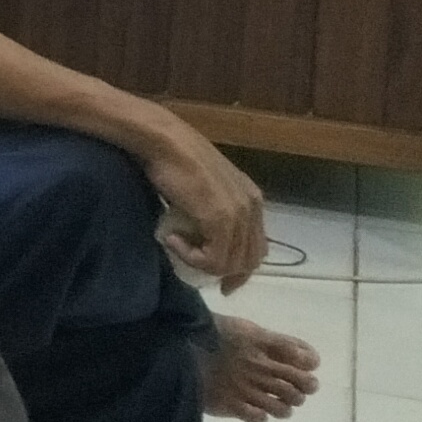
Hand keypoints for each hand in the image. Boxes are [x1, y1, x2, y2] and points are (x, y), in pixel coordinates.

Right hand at [139, 126, 268, 290]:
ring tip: (176, 246)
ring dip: (203, 263)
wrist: (163, 140)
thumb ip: (213, 207)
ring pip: (232, 263)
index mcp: (252, 198)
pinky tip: (172, 241)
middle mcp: (252, 207)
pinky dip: (193, 258)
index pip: (257, 247)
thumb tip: (203, 233)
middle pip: (249, 259)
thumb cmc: (175, 157)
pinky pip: (214, 259)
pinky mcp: (220, 219)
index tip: (223, 281)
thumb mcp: (204, 186)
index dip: (240, 268)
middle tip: (195, 269)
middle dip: (225, 272)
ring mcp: (238, 213)